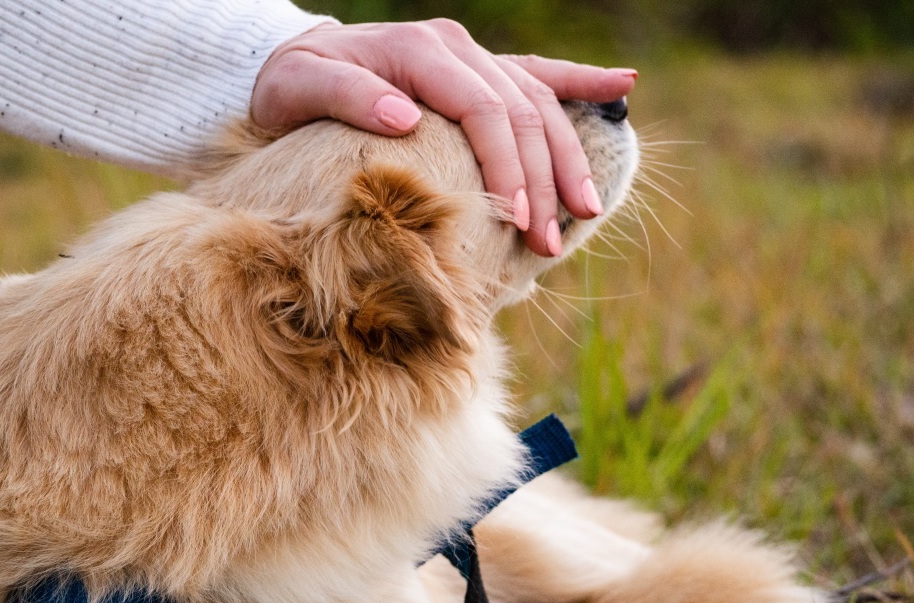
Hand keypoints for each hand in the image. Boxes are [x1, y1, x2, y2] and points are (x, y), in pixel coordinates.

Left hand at [251, 19, 636, 256]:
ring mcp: (472, 57)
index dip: (508, 166)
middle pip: (521, 112)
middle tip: (551, 243)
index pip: (483, 110)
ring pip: (539, 102)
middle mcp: (455, 49)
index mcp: (420, 51)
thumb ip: (347, 97)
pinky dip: (581, 81)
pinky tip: (622, 88)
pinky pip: (539, 73)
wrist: (294, 62)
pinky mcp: (478, 71)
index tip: (520, 221)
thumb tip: (404, 117)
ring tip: (587, 210)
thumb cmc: (291, 86)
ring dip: (567, 158)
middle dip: (543, 179)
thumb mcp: (298, 89)